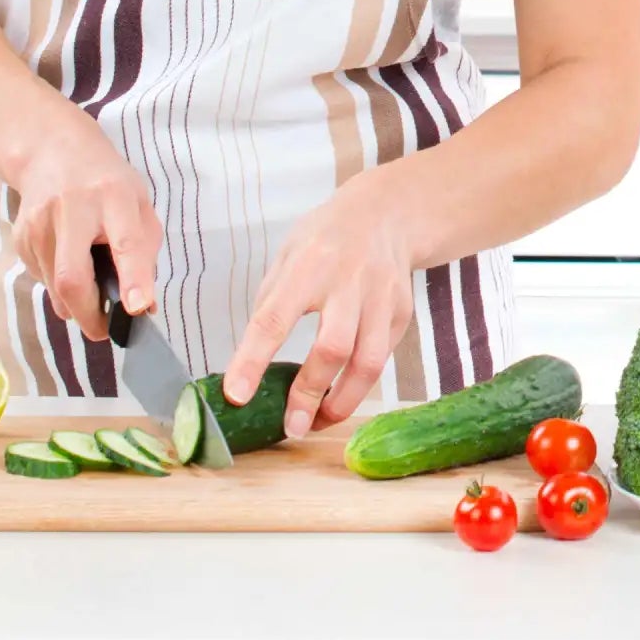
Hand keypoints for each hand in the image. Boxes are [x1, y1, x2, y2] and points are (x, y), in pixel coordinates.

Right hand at [5, 102, 162, 342]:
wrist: (53, 150)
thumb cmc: (106, 182)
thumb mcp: (138, 203)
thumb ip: (145, 251)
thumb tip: (142, 307)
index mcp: (114, 196)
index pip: (126, 241)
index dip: (133, 278)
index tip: (137, 307)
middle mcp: (73, 208)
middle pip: (73, 276)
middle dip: (89, 314)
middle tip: (104, 329)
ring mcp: (39, 223)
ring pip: (55, 288)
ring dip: (75, 302)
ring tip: (90, 282)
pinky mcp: (20, 237)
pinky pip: (42, 280)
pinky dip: (58, 286)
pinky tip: (67, 259)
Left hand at [224, 177, 414, 437]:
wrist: (387, 213)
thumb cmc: (326, 237)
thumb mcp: (288, 254)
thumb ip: (272, 302)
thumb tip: (248, 360)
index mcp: (307, 264)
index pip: (274, 318)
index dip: (252, 360)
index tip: (236, 395)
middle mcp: (348, 280)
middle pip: (332, 346)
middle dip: (309, 392)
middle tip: (291, 426)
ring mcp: (381, 297)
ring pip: (368, 361)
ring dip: (343, 401)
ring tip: (319, 421)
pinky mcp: (402, 313)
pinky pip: (383, 358)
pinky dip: (361, 385)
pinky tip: (342, 394)